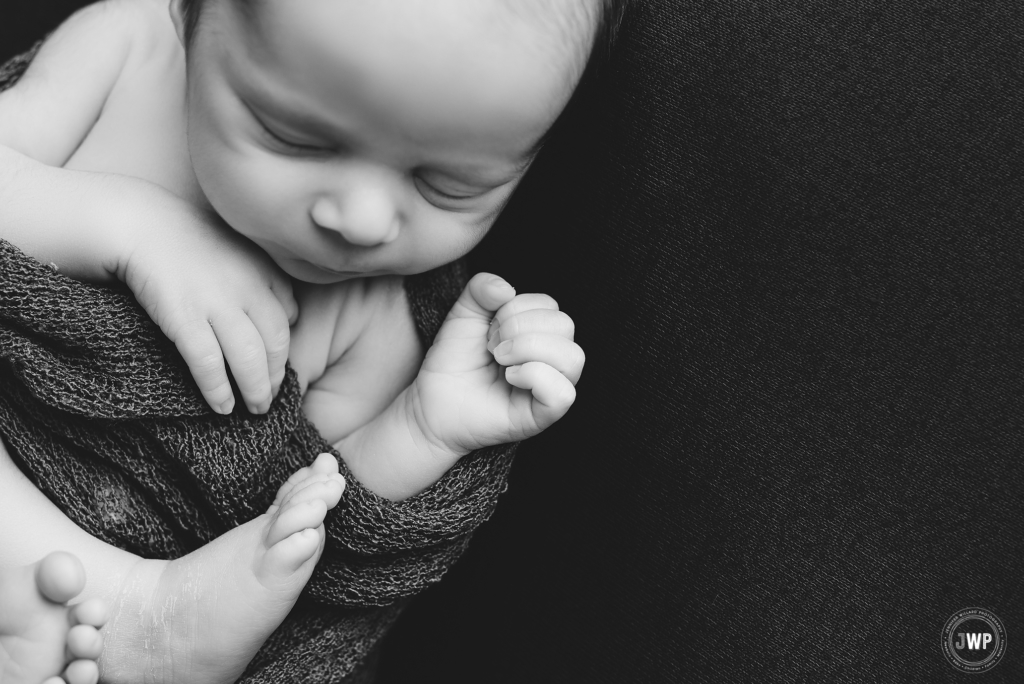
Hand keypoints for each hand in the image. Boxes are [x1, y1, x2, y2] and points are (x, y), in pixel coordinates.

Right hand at [121, 197, 296, 414]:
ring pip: (249, 359)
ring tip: (254, 409)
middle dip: (275, 376)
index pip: (289, 318)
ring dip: (255, 390)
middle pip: (275, 344)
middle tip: (270, 398)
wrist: (141, 224)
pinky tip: (222, 406)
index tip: (277, 367)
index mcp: (263, 272)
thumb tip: (292, 316)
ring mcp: (217, 304)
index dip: (285, 349)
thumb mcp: (240, 252)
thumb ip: (267, 281)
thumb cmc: (190, 240)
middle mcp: (247, 288)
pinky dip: (218, 389)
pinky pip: (209, 363)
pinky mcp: (184, 318)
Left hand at [407, 272, 584, 455]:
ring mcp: (550, 387)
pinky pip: (563, 392)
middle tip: (492, 346)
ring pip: (573, 357)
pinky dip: (535, 376)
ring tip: (501, 360)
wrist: (431, 403)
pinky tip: (510, 378)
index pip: (551, 306)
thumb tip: (507, 288)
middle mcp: (551, 359)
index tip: (489, 330)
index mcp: (538, 334)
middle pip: (566, 325)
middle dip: (520, 327)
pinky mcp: (543, 414)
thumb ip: (481, 290)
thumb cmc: (454, 363)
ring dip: (529, 348)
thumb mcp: (463, 315)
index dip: (516, 309)